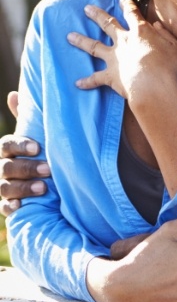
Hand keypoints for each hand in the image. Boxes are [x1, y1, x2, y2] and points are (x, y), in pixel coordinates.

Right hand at [0, 91, 50, 215]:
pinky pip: (3, 207)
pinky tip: (21, 205)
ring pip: (4, 187)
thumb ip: (26, 118)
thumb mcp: (34, 134)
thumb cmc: (38, 151)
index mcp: (6, 149)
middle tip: (48, 169)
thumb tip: (13, 94)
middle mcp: (1, 167)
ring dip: (23, 188)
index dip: (20, 146)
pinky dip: (11, 206)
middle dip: (27, 168)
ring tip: (43, 188)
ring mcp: (2, 186)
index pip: (6, 145)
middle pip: (7, 167)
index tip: (37, 147)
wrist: (44, 179)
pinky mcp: (6, 204)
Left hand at [67, 0, 176, 99]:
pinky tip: (77, 83)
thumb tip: (157, 26)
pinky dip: (87, 81)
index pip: (132, 14)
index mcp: (141, 32)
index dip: (127, 6)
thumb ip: (166, 35)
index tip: (122, 0)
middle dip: (96, 15)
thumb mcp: (176, 47)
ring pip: (94, 46)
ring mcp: (115, 58)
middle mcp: (124, 41)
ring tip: (69, 36)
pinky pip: (96, 78)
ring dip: (81, 40)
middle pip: (107, 24)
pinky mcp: (110, 76)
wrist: (153, 85)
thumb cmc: (169, 66)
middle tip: (86, 8)